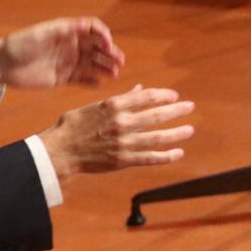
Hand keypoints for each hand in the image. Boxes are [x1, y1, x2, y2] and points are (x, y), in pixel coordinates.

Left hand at [0, 17, 123, 89]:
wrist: (2, 65)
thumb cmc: (19, 45)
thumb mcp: (41, 34)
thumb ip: (63, 30)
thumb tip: (86, 25)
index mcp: (66, 32)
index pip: (91, 29)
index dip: (103, 34)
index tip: (108, 44)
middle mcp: (70, 46)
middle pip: (97, 47)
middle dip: (110, 52)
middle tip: (119, 61)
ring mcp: (67, 62)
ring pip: (93, 64)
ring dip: (105, 67)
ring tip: (114, 73)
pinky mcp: (62, 78)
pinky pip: (82, 79)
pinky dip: (92, 81)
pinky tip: (100, 83)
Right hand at [39, 84, 194, 177]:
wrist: (61, 150)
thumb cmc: (74, 125)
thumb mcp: (94, 106)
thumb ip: (119, 99)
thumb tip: (139, 89)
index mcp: (113, 105)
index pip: (147, 96)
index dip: (164, 95)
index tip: (174, 96)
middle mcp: (122, 122)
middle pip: (157, 115)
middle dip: (177, 110)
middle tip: (190, 107)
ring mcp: (124, 142)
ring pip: (158, 137)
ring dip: (177, 133)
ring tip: (190, 129)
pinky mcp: (124, 160)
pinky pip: (150, 158)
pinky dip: (167, 156)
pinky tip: (178, 153)